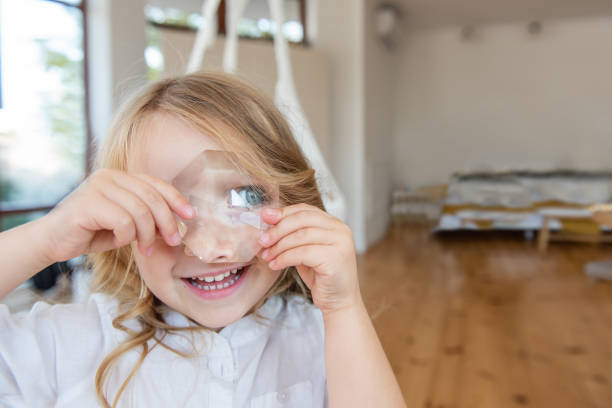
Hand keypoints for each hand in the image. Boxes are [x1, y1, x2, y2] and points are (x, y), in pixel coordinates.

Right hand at [39, 169, 193, 262]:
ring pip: (140, 210)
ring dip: (147, 234)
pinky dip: (126, 236)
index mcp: (120, 176)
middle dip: (167, 222)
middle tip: (172, 241)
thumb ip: (147, 217)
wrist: (53, 241)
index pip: (156, 183)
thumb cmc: (92, 232)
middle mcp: (109, 176)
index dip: (176, 199)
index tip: (190, 216)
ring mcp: (97, 186)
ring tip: (144, 248)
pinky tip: (117, 242)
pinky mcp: (88, 202)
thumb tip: (178, 224)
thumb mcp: (126, 222)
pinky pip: (123, 221)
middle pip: (152, 197)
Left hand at [259, 204, 361, 315]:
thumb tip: (268, 219)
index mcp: (334, 224)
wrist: (339, 302)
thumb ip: (293, 235)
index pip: (305, 210)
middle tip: (262, 240)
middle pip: (302, 220)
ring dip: (279, 246)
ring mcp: (340, 243)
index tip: (264, 217)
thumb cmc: (321, 276)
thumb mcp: (305, 250)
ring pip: (301, 236)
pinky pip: (303, 253)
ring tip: (267, 256)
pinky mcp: (335, 258)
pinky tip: (275, 265)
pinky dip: (284, 258)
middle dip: (278, 229)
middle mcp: (340, 230)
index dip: (284, 212)